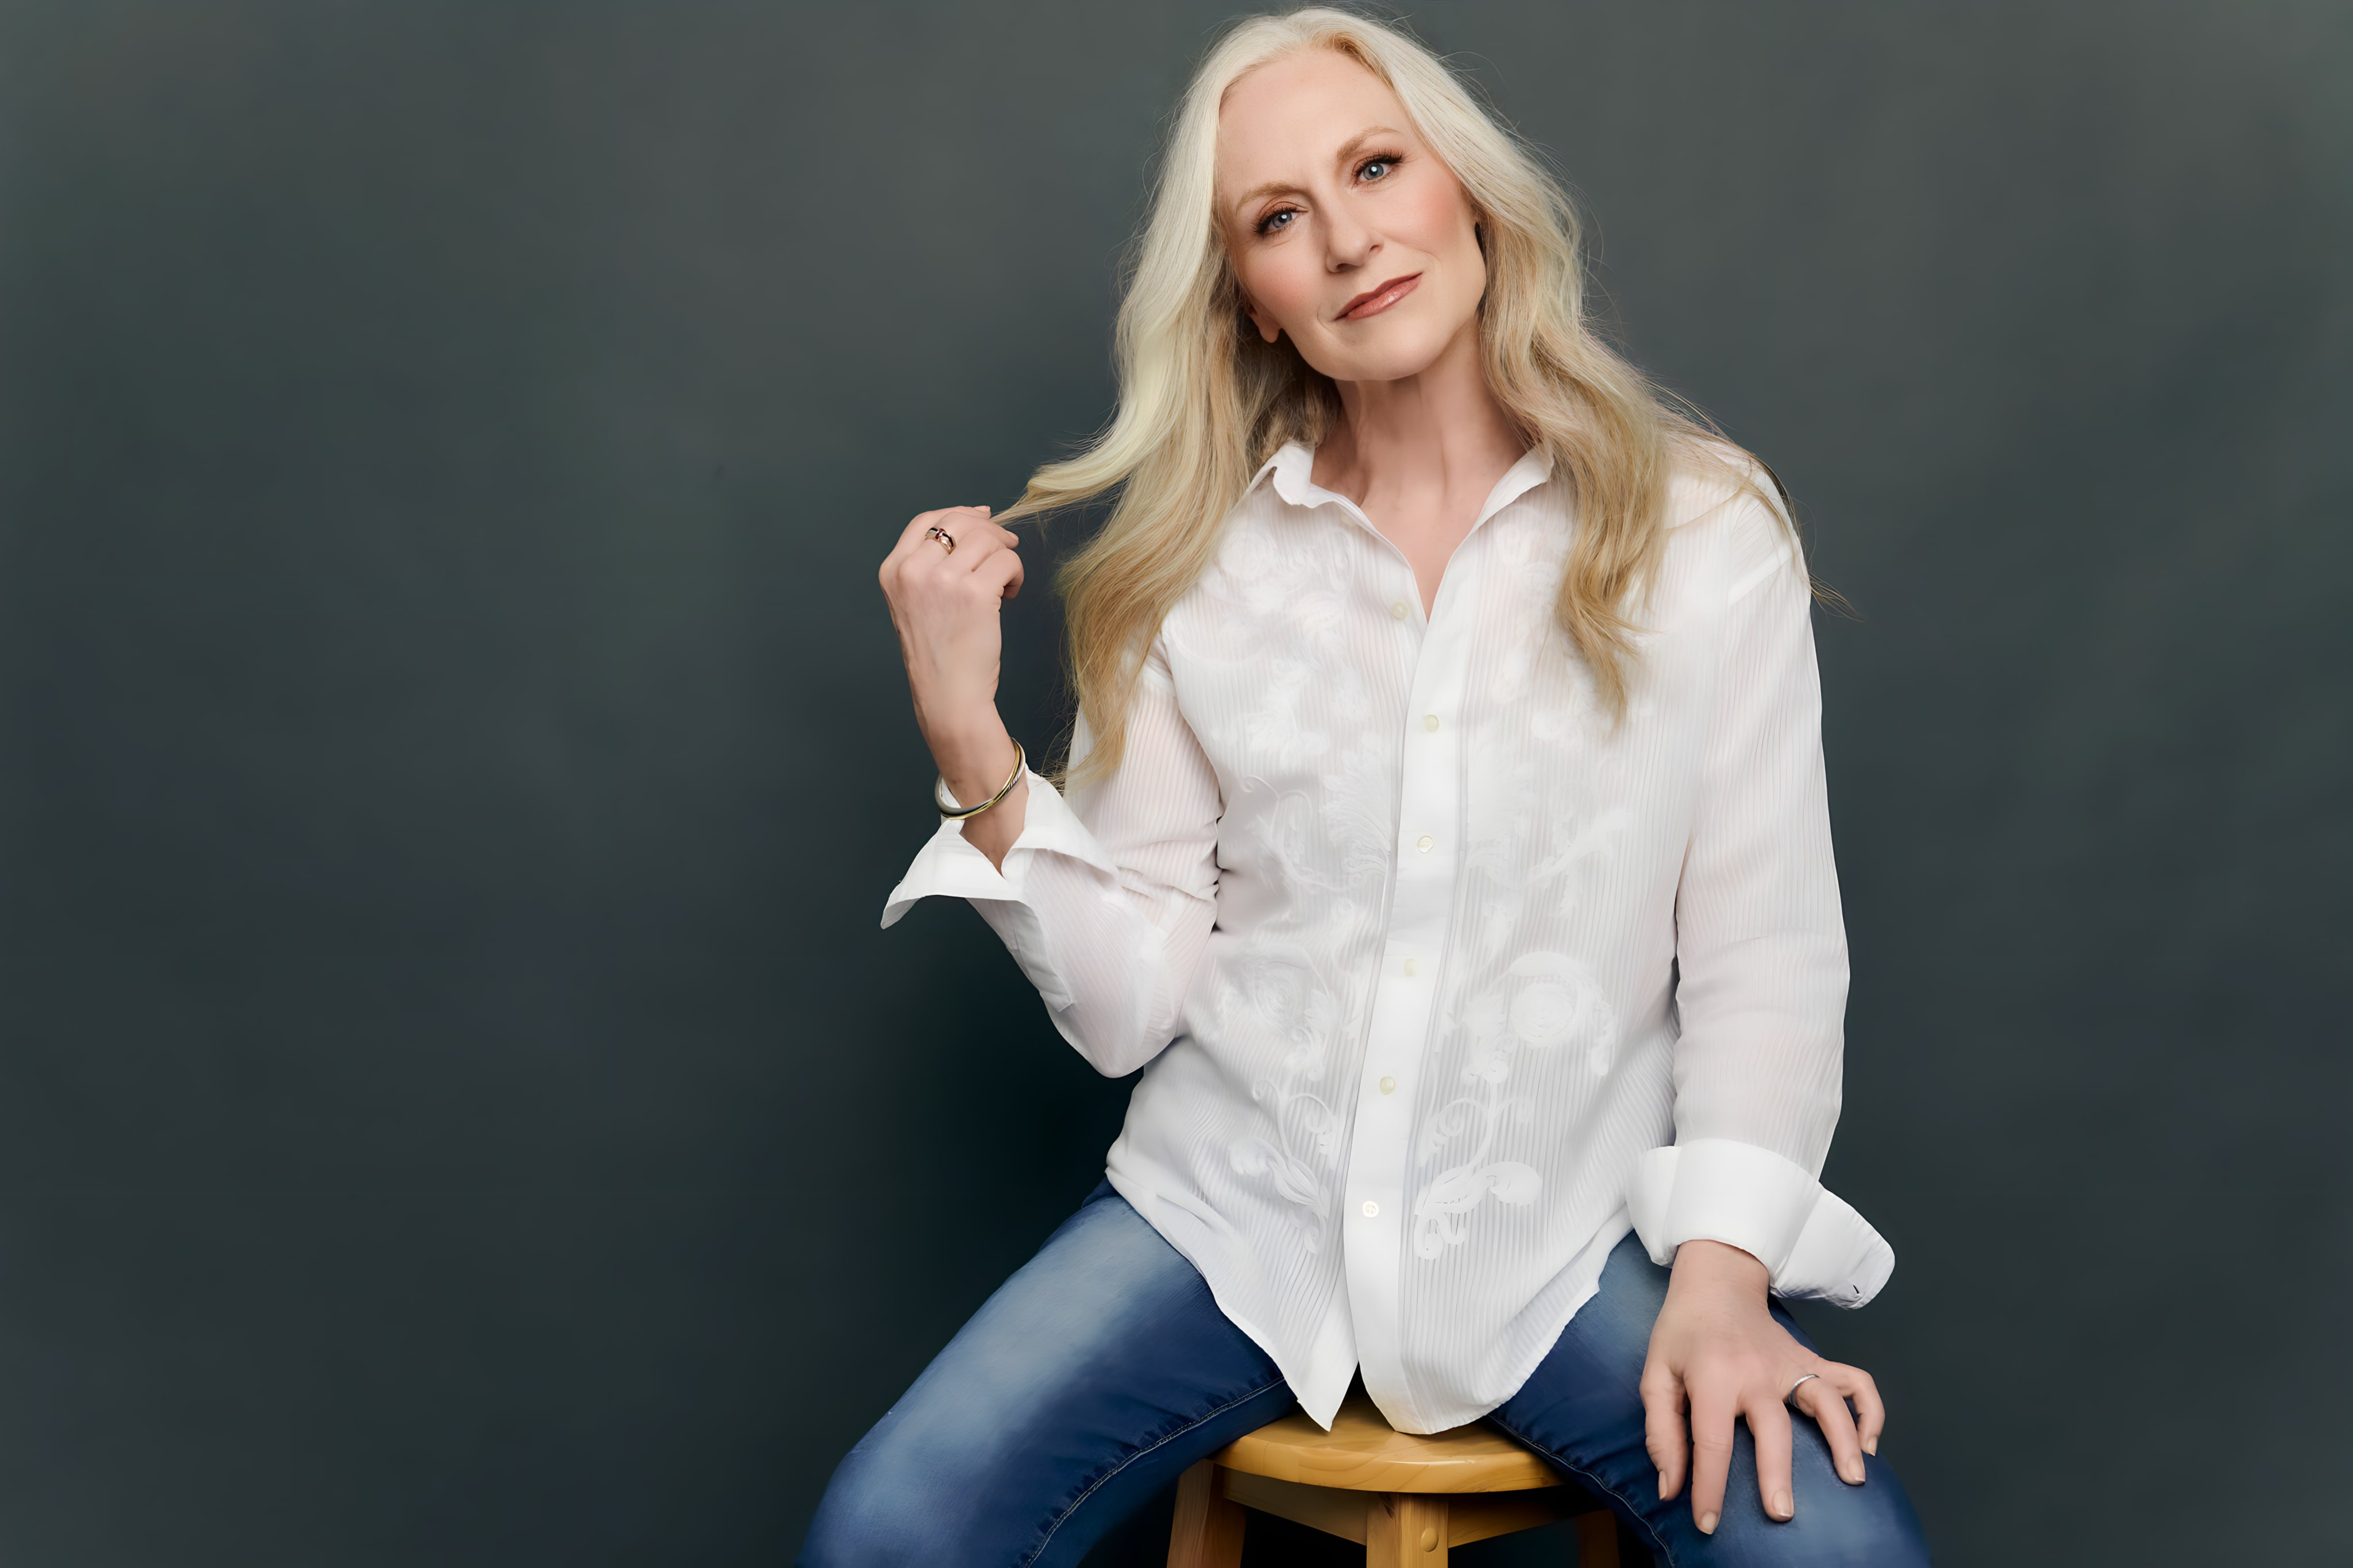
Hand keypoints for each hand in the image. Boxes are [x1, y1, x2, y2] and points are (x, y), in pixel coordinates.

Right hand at [878, 504, 1023, 799]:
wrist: (947, 697)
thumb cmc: (939, 654)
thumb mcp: (916, 603)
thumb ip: (932, 565)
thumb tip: (977, 518)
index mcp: (893, 571)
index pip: (926, 519)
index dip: (959, 513)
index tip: (983, 518)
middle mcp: (912, 571)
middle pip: (959, 522)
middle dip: (990, 532)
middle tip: (1007, 549)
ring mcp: (942, 580)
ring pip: (987, 540)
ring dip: (1005, 556)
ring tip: (1006, 584)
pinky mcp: (974, 593)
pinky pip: (1007, 561)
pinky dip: (1016, 574)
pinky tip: (1012, 595)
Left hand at [1641, 1239, 1885, 1534]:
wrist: (1716, 1282)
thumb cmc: (1682, 1333)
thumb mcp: (1656, 1375)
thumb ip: (1661, 1433)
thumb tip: (1671, 1488)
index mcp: (1714, 1377)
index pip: (1712, 1441)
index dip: (1708, 1487)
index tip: (1708, 1523)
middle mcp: (1757, 1372)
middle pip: (1774, 1428)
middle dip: (1777, 1473)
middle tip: (1781, 1514)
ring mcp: (1791, 1364)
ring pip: (1827, 1402)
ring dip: (1843, 1440)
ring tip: (1853, 1479)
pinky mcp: (1812, 1361)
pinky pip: (1853, 1381)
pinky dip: (1868, 1409)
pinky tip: (1869, 1441)